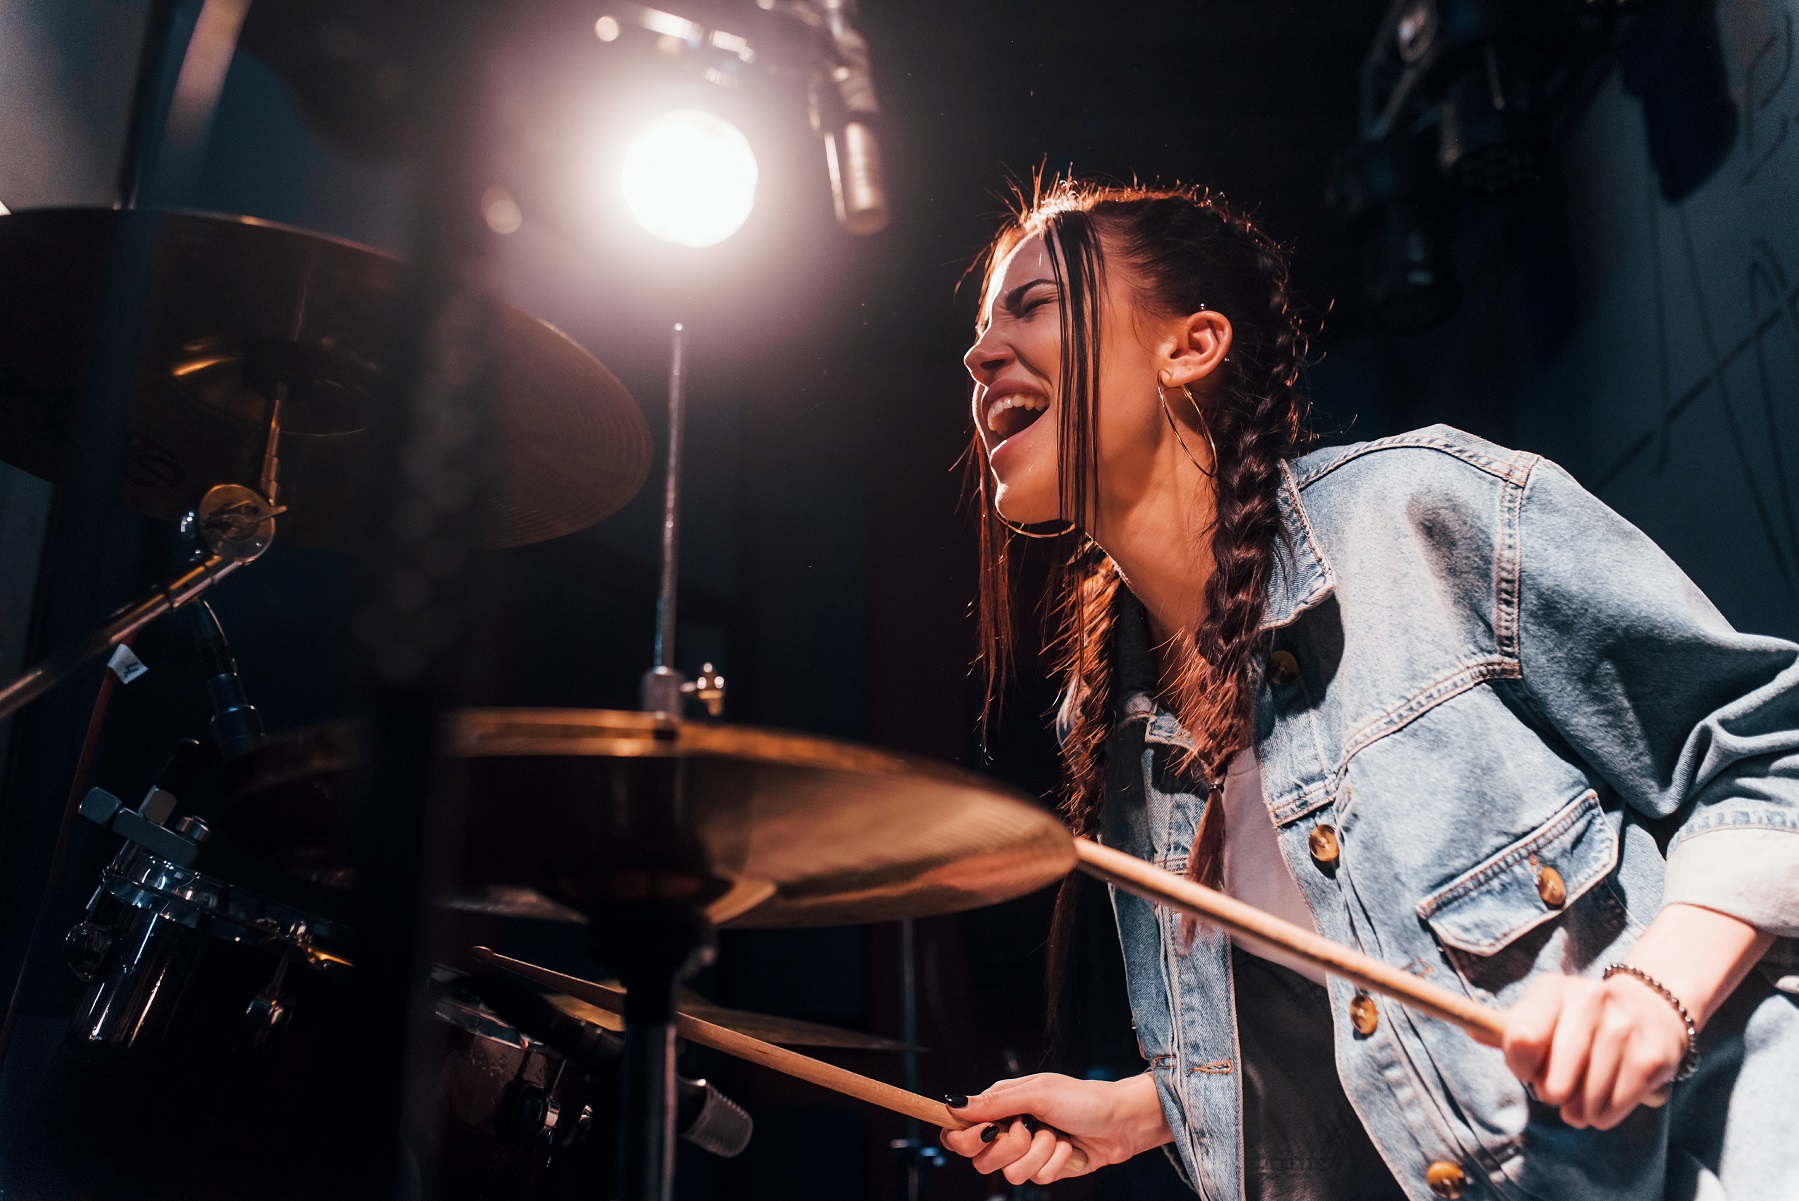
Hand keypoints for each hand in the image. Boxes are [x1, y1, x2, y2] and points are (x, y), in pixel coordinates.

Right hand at [939, 1072, 1171, 1185]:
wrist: (1122, 1120)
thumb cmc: (1082, 1098)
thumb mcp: (1038, 1092)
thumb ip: (996, 1102)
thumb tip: (955, 1105)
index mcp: (1001, 1106)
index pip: (960, 1131)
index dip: (964, 1138)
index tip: (985, 1133)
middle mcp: (1009, 1130)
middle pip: (981, 1159)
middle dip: (1009, 1147)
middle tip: (1029, 1129)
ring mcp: (1028, 1153)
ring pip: (1011, 1174)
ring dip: (1039, 1153)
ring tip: (1056, 1135)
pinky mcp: (1047, 1169)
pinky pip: (1039, 1179)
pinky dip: (1058, 1162)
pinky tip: (1070, 1147)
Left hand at [1502, 972, 1686, 1128]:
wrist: (1650, 1008)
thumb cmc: (1579, 1020)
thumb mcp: (1543, 1013)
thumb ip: (1507, 1028)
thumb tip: (1469, 1028)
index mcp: (1552, 989)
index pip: (1522, 1037)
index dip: (1519, 1065)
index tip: (1526, 1070)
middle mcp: (1590, 999)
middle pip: (1554, 1080)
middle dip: (1550, 1094)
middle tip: (1555, 1091)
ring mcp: (1624, 1027)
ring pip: (1585, 1100)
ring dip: (1578, 1111)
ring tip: (1580, 1099)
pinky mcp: (1651, 1056)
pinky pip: (1614, 1108)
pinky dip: (1604, 1115)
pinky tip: (1604, 1100)